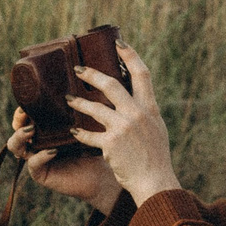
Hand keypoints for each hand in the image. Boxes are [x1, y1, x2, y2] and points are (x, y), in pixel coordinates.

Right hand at [9, 107, 124, 212]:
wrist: (101, 173)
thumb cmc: (95, 144)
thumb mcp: (85, 122)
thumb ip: (79, 105)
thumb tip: (83, 75)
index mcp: (43, 128)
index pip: (25, 114)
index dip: (23, 106)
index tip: (30, 97)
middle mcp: (36, 142)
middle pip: (15, 128)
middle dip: (17, 119)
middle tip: (26, 113)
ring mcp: (35, 158)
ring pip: (15, 146)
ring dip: (19, 136)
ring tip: (30, 130)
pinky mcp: (40, 174)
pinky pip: (33, 164)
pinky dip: (40, 156)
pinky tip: (52, 151)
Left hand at [68, 45, 179, 206]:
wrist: (155, 182)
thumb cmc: (155, 157)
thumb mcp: (156, 128)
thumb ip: (145, 111)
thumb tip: (133, 96)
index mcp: (150, 108)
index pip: (141, 73)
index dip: (130, 55)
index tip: (118, 43)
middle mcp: (137, 114)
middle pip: (111, 84)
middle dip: (92, 74)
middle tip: (78, 69)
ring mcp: (124, 128)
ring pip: (95, 108)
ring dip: (79, 103)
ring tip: (68, 99)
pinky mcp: (111, 144)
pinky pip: (89, 135)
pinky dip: (79, 134)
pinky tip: (72, 133)